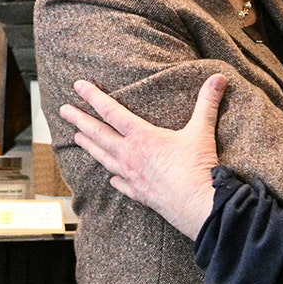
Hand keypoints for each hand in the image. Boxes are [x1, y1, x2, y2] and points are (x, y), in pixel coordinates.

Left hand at [58, 74, 227, 239]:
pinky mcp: (139, 193)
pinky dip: (114, 178)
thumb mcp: (202, 130)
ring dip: (89, 146)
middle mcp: (130, 156)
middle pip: (98, 134)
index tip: (78, 86)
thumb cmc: (197, 167)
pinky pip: (120, 184)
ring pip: (103, 158)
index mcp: (142, 137)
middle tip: (63, 111)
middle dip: (79, 120)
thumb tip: (219, 78)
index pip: (112, 111)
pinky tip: (111, 178)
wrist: (197, 205)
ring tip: (77, 138)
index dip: (94, 97)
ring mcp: (131, 176)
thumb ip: (208, 102)